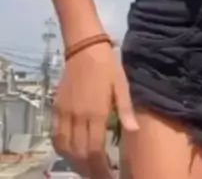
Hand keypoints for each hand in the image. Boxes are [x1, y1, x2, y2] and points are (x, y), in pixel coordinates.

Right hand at [52, 42, 137, 178]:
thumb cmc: (107, 66)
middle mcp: (78, 116)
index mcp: (96, 112)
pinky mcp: (56, 108)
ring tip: (86, 168)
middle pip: (79, 154)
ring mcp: (64, 113)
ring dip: (75, 163)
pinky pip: (55, 136)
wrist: (84, 47)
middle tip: (100, 176)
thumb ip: (125, 110)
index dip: (100, 169)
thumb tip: (134, 131)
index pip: (95, 151)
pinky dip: (61, 149)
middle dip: (89, 170)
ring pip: (65, 148)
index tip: (109, 176)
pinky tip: (70, 154)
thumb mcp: (121, 85)